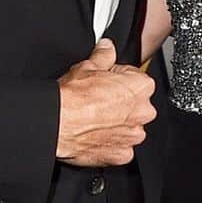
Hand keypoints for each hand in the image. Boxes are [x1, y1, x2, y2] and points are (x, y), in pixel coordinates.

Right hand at [57, 39, 155, 166]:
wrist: (58, 124)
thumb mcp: (88, 67)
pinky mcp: (122, 154)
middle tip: (99, 101)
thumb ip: (104, 55)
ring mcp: (134, 135)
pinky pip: (121, 147)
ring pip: (130, 127)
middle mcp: (143, 112)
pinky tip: (95, 134)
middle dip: (121, 102)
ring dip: (117, 124)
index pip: (136, 78)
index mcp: (141, 87)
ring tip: (95, 119)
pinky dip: (110, 142)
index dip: (118, 79)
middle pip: (136, 104)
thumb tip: (106, 47)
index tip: (106, 82)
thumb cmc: (73, 98)